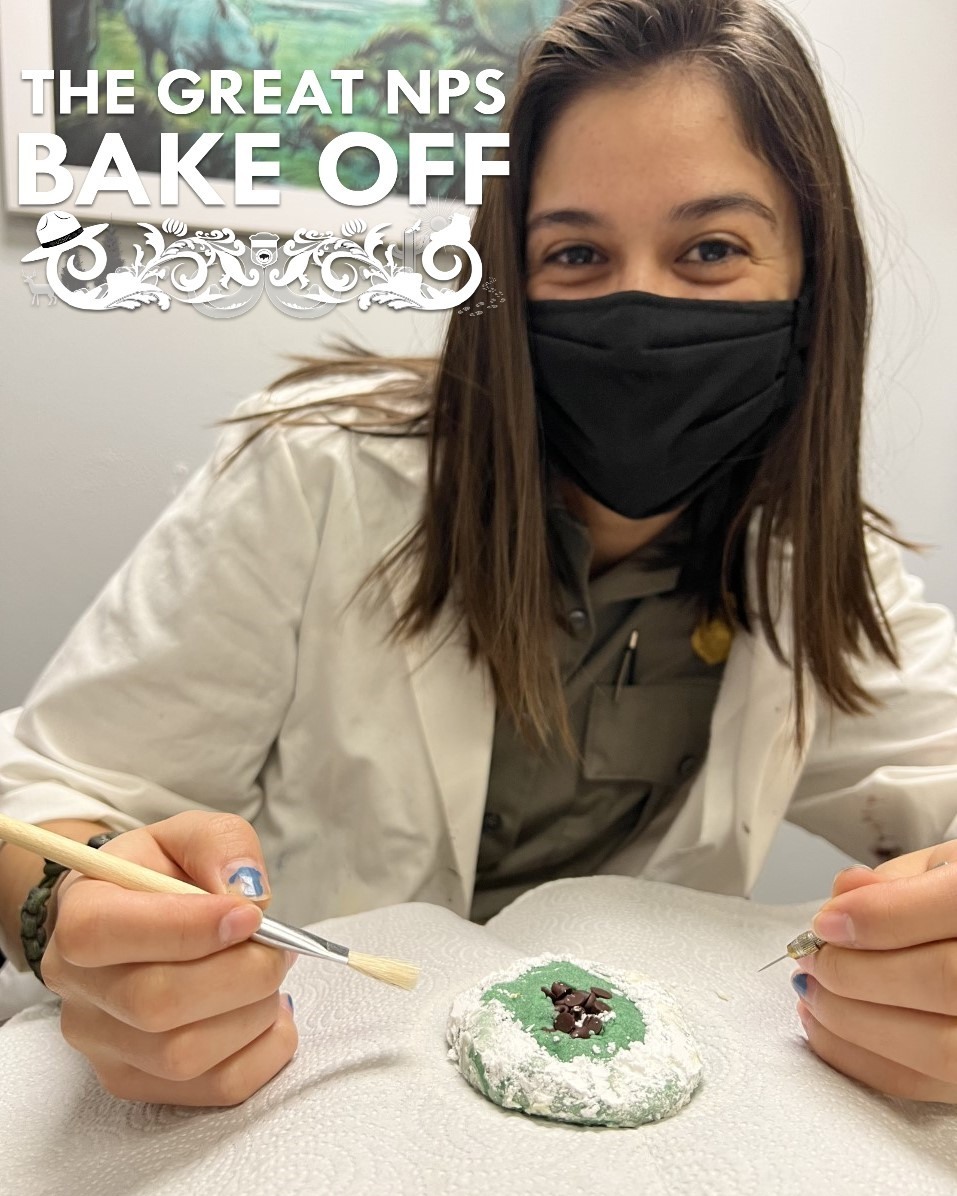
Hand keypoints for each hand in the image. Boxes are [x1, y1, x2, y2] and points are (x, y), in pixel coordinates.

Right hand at [41, 811, 297, 1106]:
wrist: (137, 919)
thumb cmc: (162, 876)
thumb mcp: (190, 835)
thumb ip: (220, 846)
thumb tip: (248, 894)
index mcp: (80, 912)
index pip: (107, 933)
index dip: (187, 928)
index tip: (249, 916)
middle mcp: (78, 987)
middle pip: (154, 1003)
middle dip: (240, 973)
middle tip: (278, 947)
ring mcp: (102, 1044)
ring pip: (184, 1054)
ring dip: (254, 1012)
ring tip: (270, 974)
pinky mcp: (137, 1081)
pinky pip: (214, 1088)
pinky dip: (264, 1051)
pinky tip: (266, 1012)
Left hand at [792, 841, 956, 1101]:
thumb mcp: (941, 867)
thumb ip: (892, 882)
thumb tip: (842, 897)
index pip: (951, 910)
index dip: (877, 919)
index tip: (826, 923)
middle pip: (942, 981)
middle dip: (857, 971)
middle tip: (813, 957)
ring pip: (937, 1045)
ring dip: (853, 1021)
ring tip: (813, 991)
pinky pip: (922, 1084)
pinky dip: (861, 1057)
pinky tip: (827, 1025)